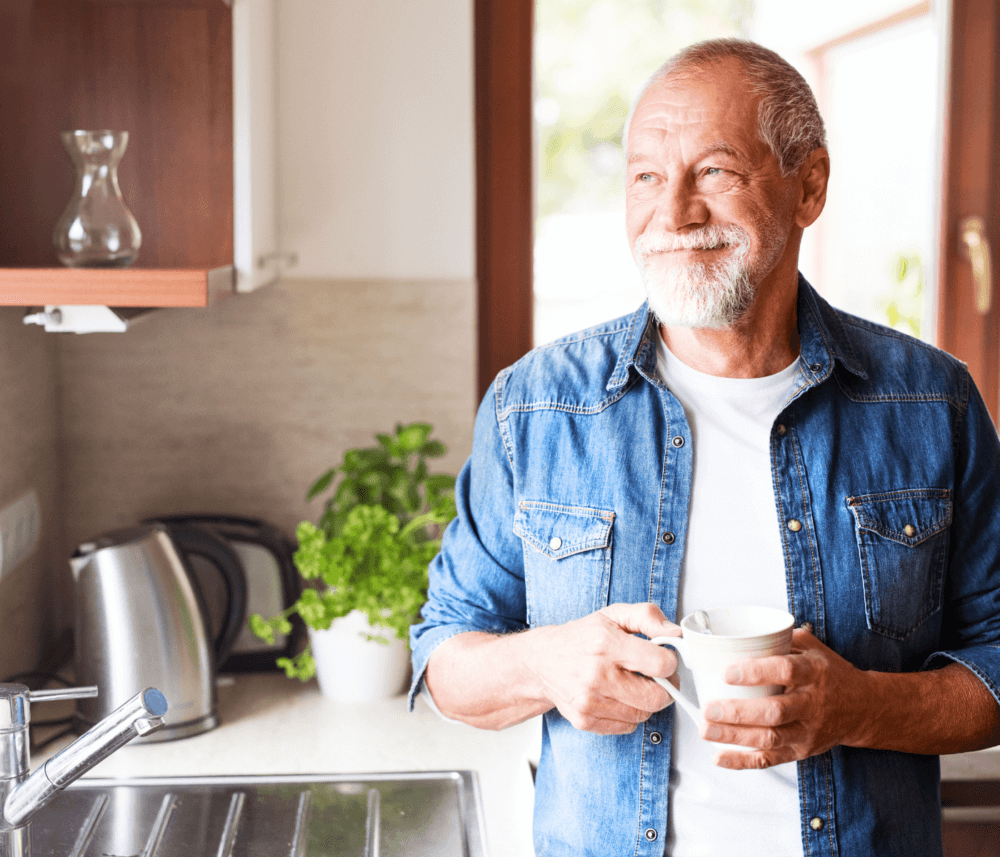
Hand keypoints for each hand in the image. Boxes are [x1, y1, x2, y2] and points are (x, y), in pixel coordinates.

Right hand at [526, 602, 680, 734]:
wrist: (542, 661)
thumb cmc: (581, 638)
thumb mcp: (613, 615)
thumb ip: (647, 616)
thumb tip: (675, 633)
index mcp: (605, 643)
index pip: (660, 664)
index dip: (670, 661)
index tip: (663, 658)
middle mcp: (596, 675)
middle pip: (657, 697)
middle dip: (664, 687)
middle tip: (654, 676)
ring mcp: (589, 701)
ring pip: (644, 714)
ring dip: (645, 701)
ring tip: (632, 684)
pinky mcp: (585, 720)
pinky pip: (627, 726)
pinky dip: (629, 714)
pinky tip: (617, 697)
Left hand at [700, 628, 868, 768]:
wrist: (862, 707)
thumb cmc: (827, 672)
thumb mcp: (810, 647)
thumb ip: (778, 639)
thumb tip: (737, 633)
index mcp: (813, 672)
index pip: (785, 671)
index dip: (755, 672)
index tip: (726, 672)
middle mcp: (812, 703)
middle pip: (774, 712)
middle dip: (738, 713)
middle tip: (708, 709)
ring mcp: (808, 731)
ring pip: (770, 739)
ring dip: (734, 737)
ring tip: (706, 730)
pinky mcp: (801, 750)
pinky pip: (771, 759)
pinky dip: (743, 761)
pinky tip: (719, 756)